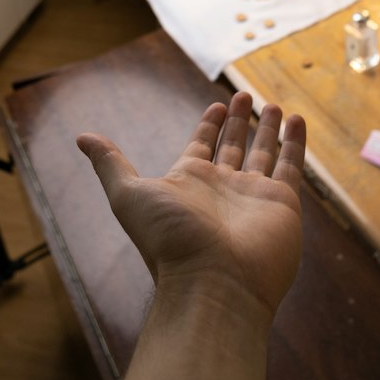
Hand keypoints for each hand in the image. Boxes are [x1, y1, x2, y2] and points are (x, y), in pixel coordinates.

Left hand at [77, 92, 305, 321]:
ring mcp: (253, 196)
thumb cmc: (168, 240)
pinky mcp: (282, 203)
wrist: (213, 283)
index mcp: (189, 182)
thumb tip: (81, 137)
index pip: (201, 145)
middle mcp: (222, 188)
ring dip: (268, 129)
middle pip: (232, 146)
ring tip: (276, 104)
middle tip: (244, 96)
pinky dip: (295, 142)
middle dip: (238, 122)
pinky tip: (298, 119)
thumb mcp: (129, 194)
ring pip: (264, 153)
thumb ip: (110, 163)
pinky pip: (291, 165)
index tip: (216, 104)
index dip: (209, 125)